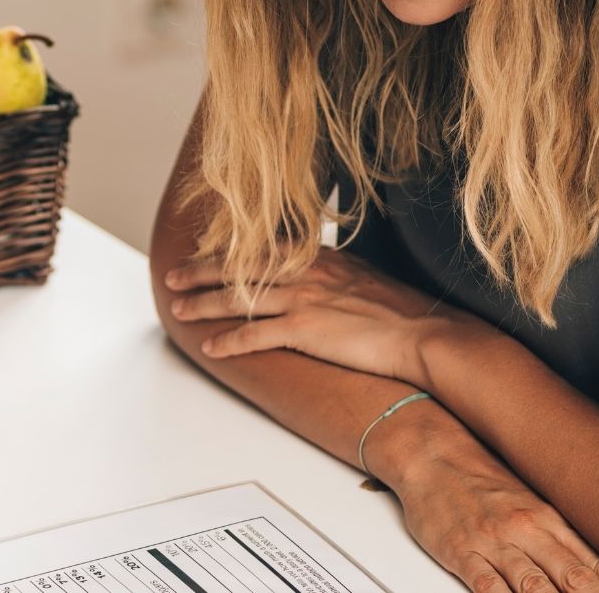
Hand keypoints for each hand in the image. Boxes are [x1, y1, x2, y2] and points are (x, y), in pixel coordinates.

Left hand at [164, 248, 484, 386]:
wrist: (426, 334)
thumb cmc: (401, 311)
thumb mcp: (362, 277)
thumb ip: (333, 272)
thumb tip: (318, 276)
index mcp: (319, 257)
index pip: (261, 250)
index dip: (227, 253)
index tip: (203, 254)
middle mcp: (306, 273)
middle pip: (239, 268)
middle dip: (200, 272)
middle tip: (173, 277)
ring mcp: (304, 300)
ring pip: (237, 299)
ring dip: (203, 305)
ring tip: (178, 311)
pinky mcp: (305, 330)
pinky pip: (254, 336)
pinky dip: (229, 342)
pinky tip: (210, 348)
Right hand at [383, 422, 598, 592]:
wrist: (431, 450)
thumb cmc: (481, 478)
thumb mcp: (533, 502)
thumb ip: (566, 540)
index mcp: (552, 521)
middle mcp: (529, 532)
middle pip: (576, 581)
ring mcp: (495, 542)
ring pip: (535, 586)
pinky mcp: (461, 551)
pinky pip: (487, 586)